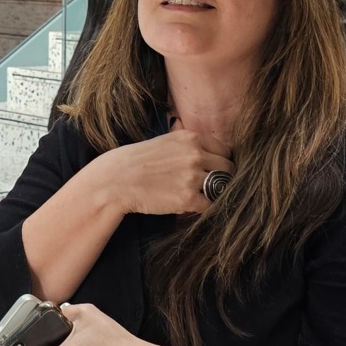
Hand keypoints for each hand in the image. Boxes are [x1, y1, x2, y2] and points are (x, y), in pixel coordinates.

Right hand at [79, 129, 229, 216]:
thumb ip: (188, 144)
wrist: (116, 179)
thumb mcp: (165, 140)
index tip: (215, 170)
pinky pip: (210, 205)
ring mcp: (193, 177)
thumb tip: (208, 149)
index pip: (225, 150)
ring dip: (215, 193)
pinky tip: (191, 205)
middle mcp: (195, 155)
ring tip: (202, 196)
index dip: (221, 162)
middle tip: (212, 186)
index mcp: (191, 138)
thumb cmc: (138, 160)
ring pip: (222, 187)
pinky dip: (204, 207)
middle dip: (222, 178)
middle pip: (228, 168)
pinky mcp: (187, 199)